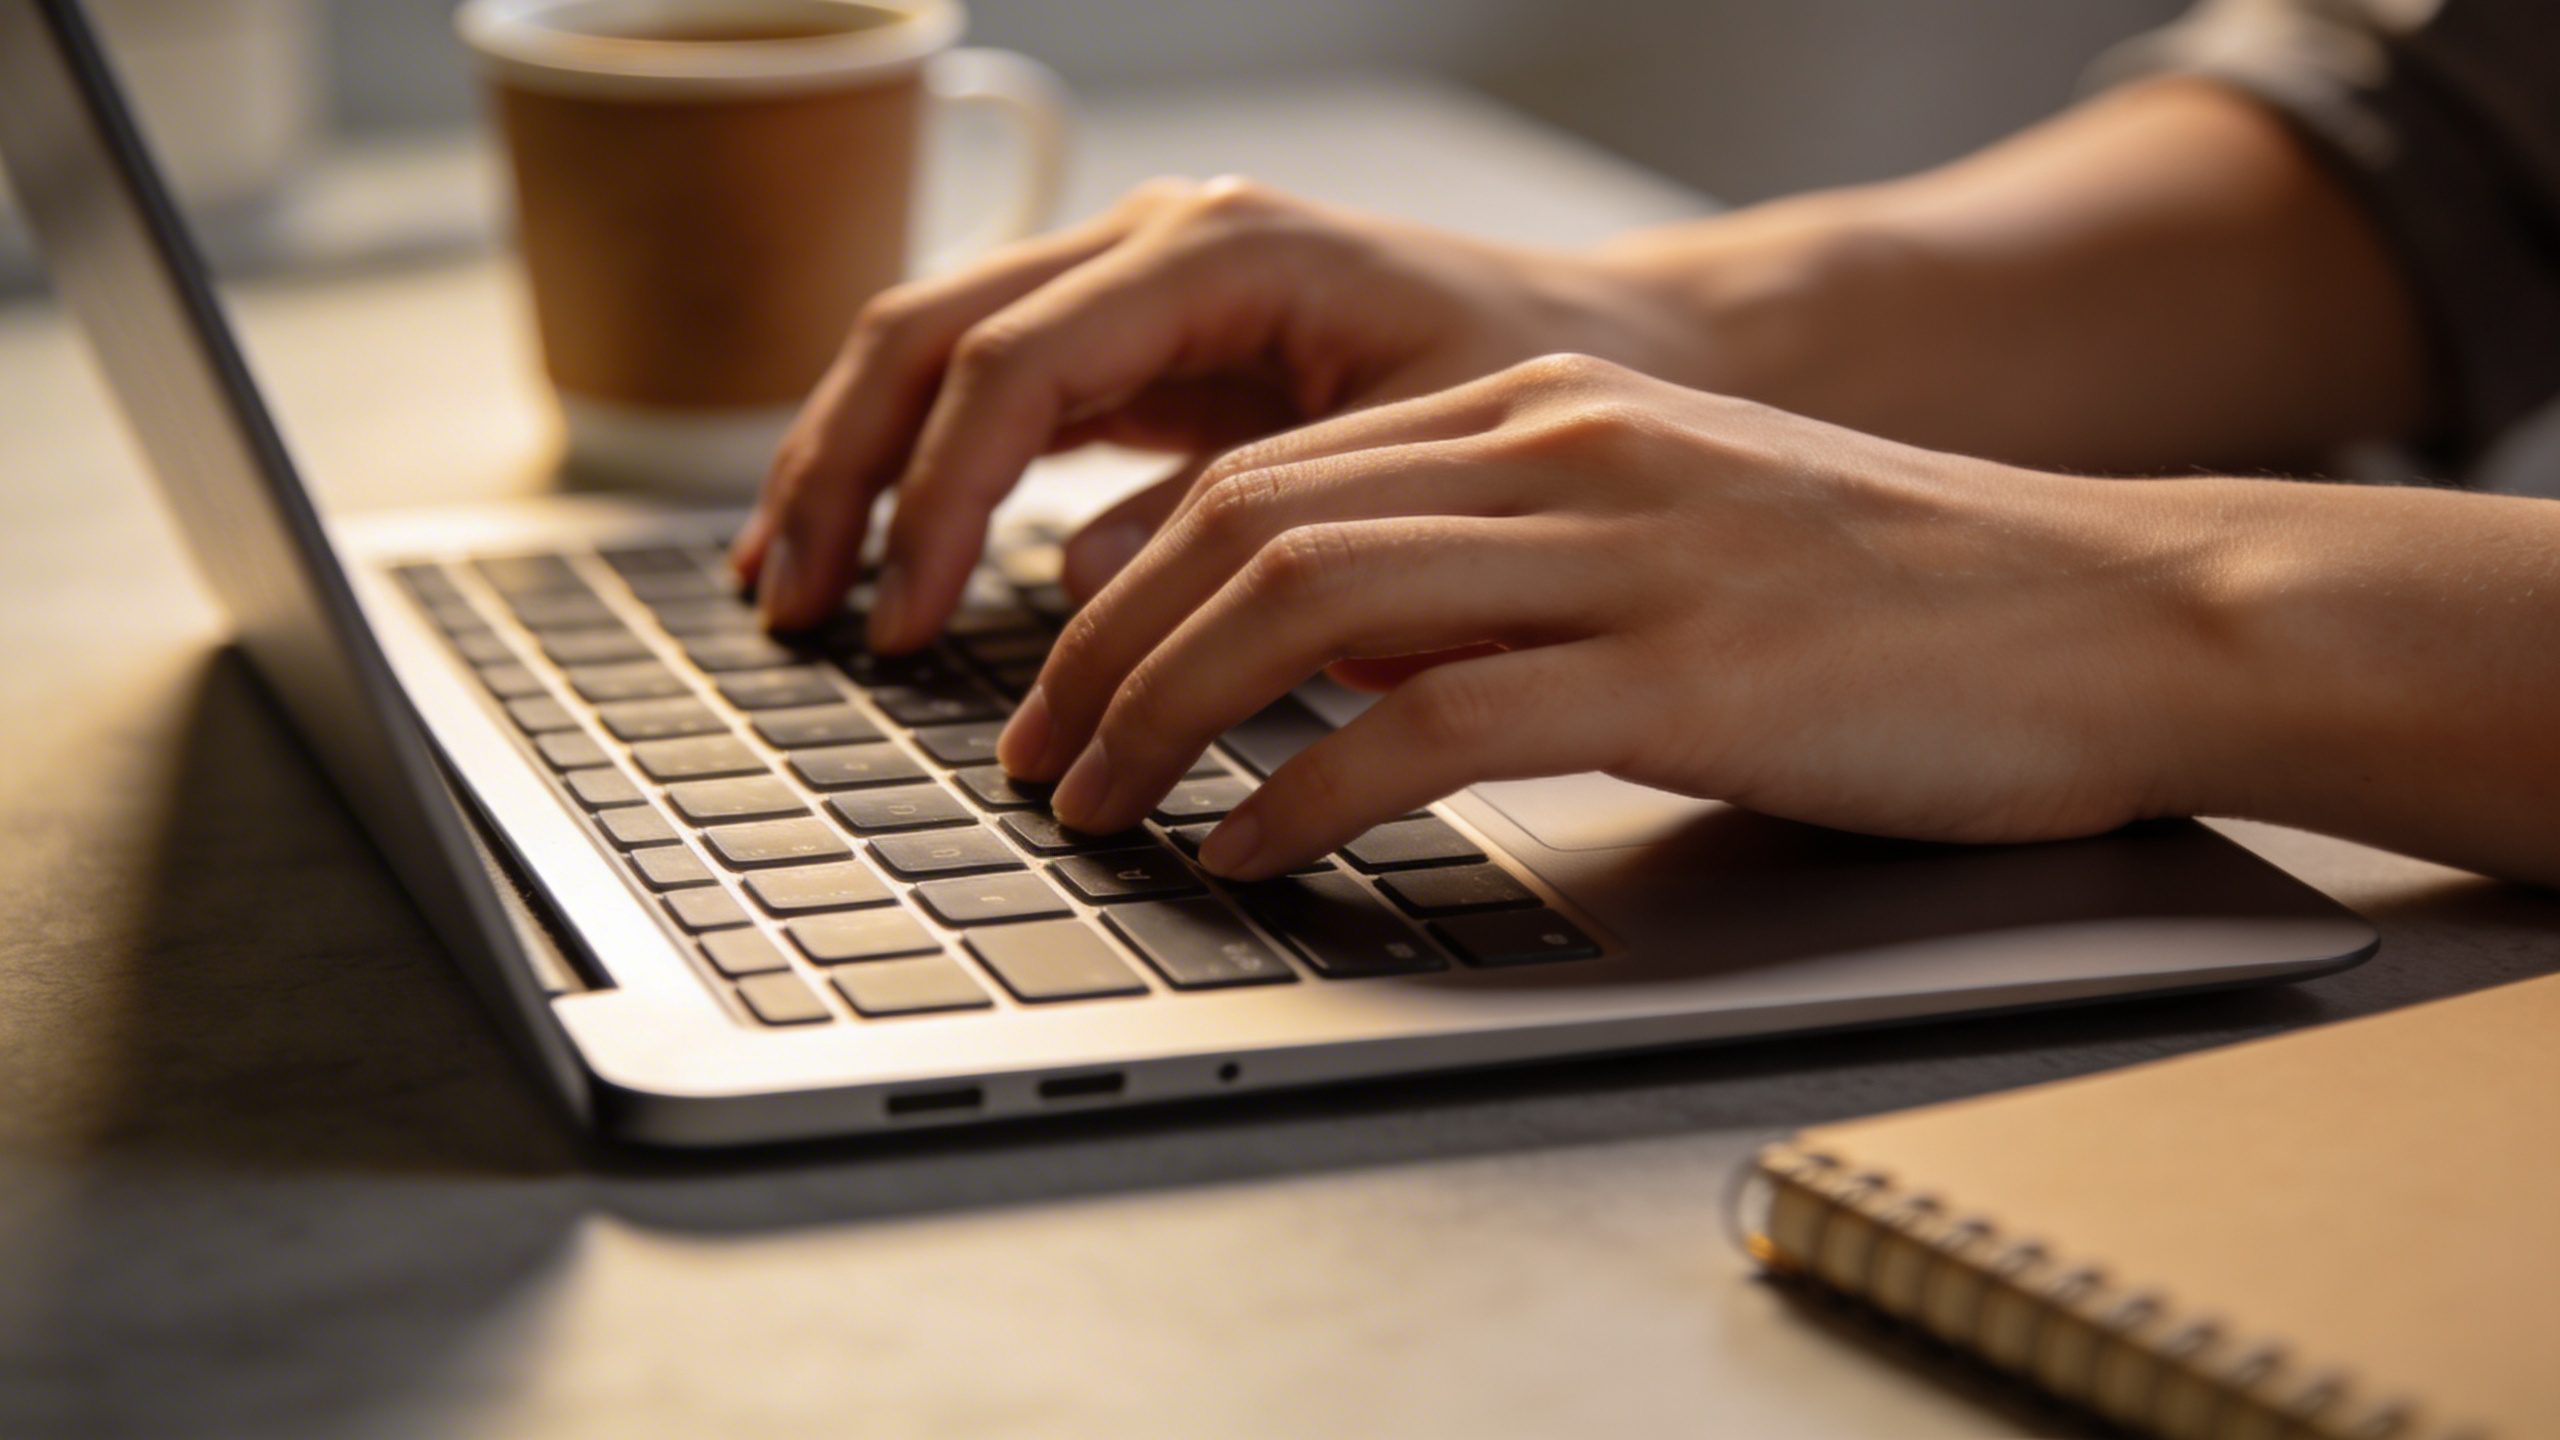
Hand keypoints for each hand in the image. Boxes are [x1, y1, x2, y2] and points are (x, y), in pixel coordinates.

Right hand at [731, 178, 1699, 643]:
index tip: (902, 623)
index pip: (1009, 365)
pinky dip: (917, 469)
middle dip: (843, 470)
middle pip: (930, 333)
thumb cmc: (1539, 391)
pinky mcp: (1145, 343)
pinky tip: (871, 550)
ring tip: (788, 582)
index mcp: (1221, 249)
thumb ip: (1247, 519)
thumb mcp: (1407, 468)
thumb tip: (1075, 582)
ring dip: (849, 464)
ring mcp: (1140, 283)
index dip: (934, 500)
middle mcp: (1159, 240)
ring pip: (934, 349)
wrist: (1614, 350)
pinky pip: (990, 391)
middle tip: (794, 605)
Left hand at [996, 354, 2227, 879]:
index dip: (1130, 578)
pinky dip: (1309, 794)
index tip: (1065, 671)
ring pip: (1306, 603)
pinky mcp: (1685, 676)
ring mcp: (1624, 555)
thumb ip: (1518, 567)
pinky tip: (1253, 851)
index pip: (1269, 473)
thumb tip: (1359, 660)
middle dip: (1103, 650)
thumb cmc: (1906, 601)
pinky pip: (1434, 727)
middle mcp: (1565, 453)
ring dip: (1165, 714)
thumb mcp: (1677, 535)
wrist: (2125, 612)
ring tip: (1099, 808)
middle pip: (1246, 526)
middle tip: (1040, 755)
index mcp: (1550, 413)